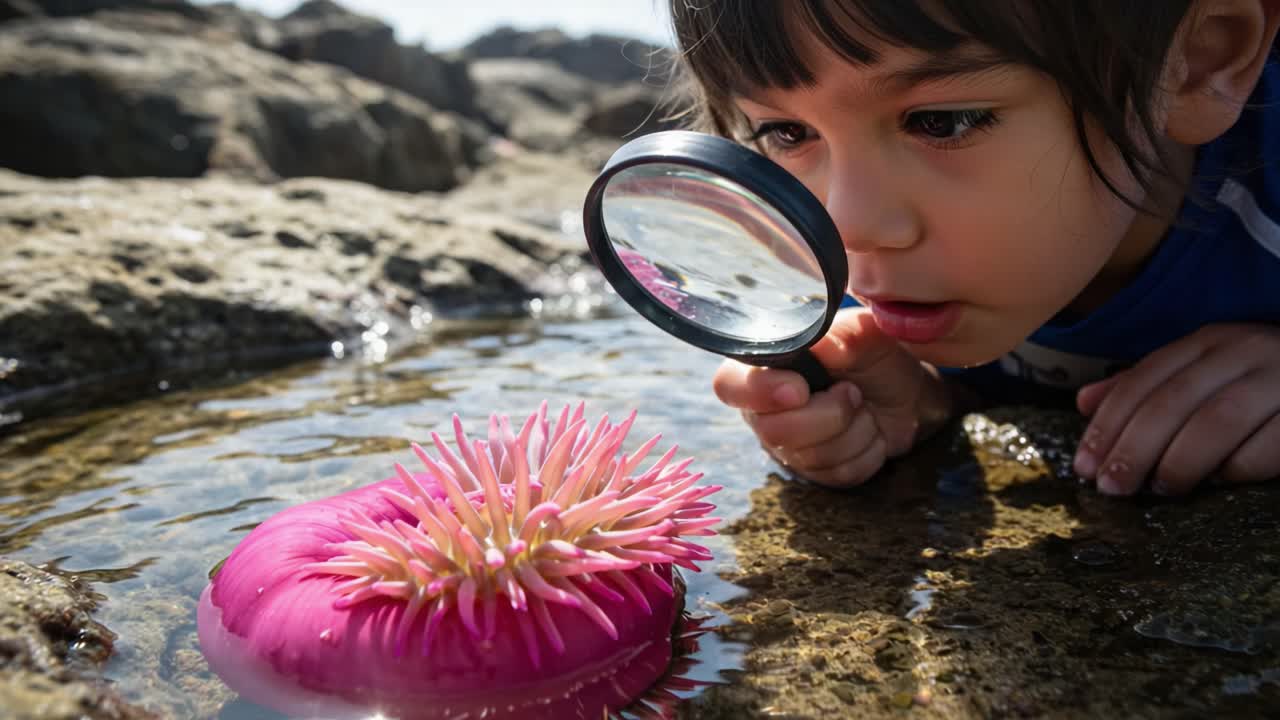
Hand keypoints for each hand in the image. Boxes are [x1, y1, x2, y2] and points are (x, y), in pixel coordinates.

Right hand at [712, 308, 952, 486]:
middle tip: (853, 392)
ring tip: (864, 408)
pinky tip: (870, 432)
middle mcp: (764, 410)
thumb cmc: (876, 357)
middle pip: (773, 431)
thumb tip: (821, 345)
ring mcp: (788, 445)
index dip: (759, 391)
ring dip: (854, 430)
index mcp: (763, 368)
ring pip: (810, 456)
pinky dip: (866, 453)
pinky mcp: (815, 471)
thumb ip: (843, 336)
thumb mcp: (867, 335)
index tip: (801, 389)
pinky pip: (835, 474)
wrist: (907, 393)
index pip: (729, 385)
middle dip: (828, 414)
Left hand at [1073, 323, 1279, 494]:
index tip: (1084, 467)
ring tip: (1160, 489)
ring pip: (1217, 420)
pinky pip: (1270, 442)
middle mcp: (1244, 351)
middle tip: (1111, 489)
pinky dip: (1240, 465)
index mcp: (1209, 342)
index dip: (1108, 426)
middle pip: (1173, 402)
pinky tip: (1222, 481)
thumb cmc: (1263, 383)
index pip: (1143, 382)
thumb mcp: (1205, 373)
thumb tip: (1083, 403)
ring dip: (1180, 460)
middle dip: (1134, 449)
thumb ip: (1148, 387)